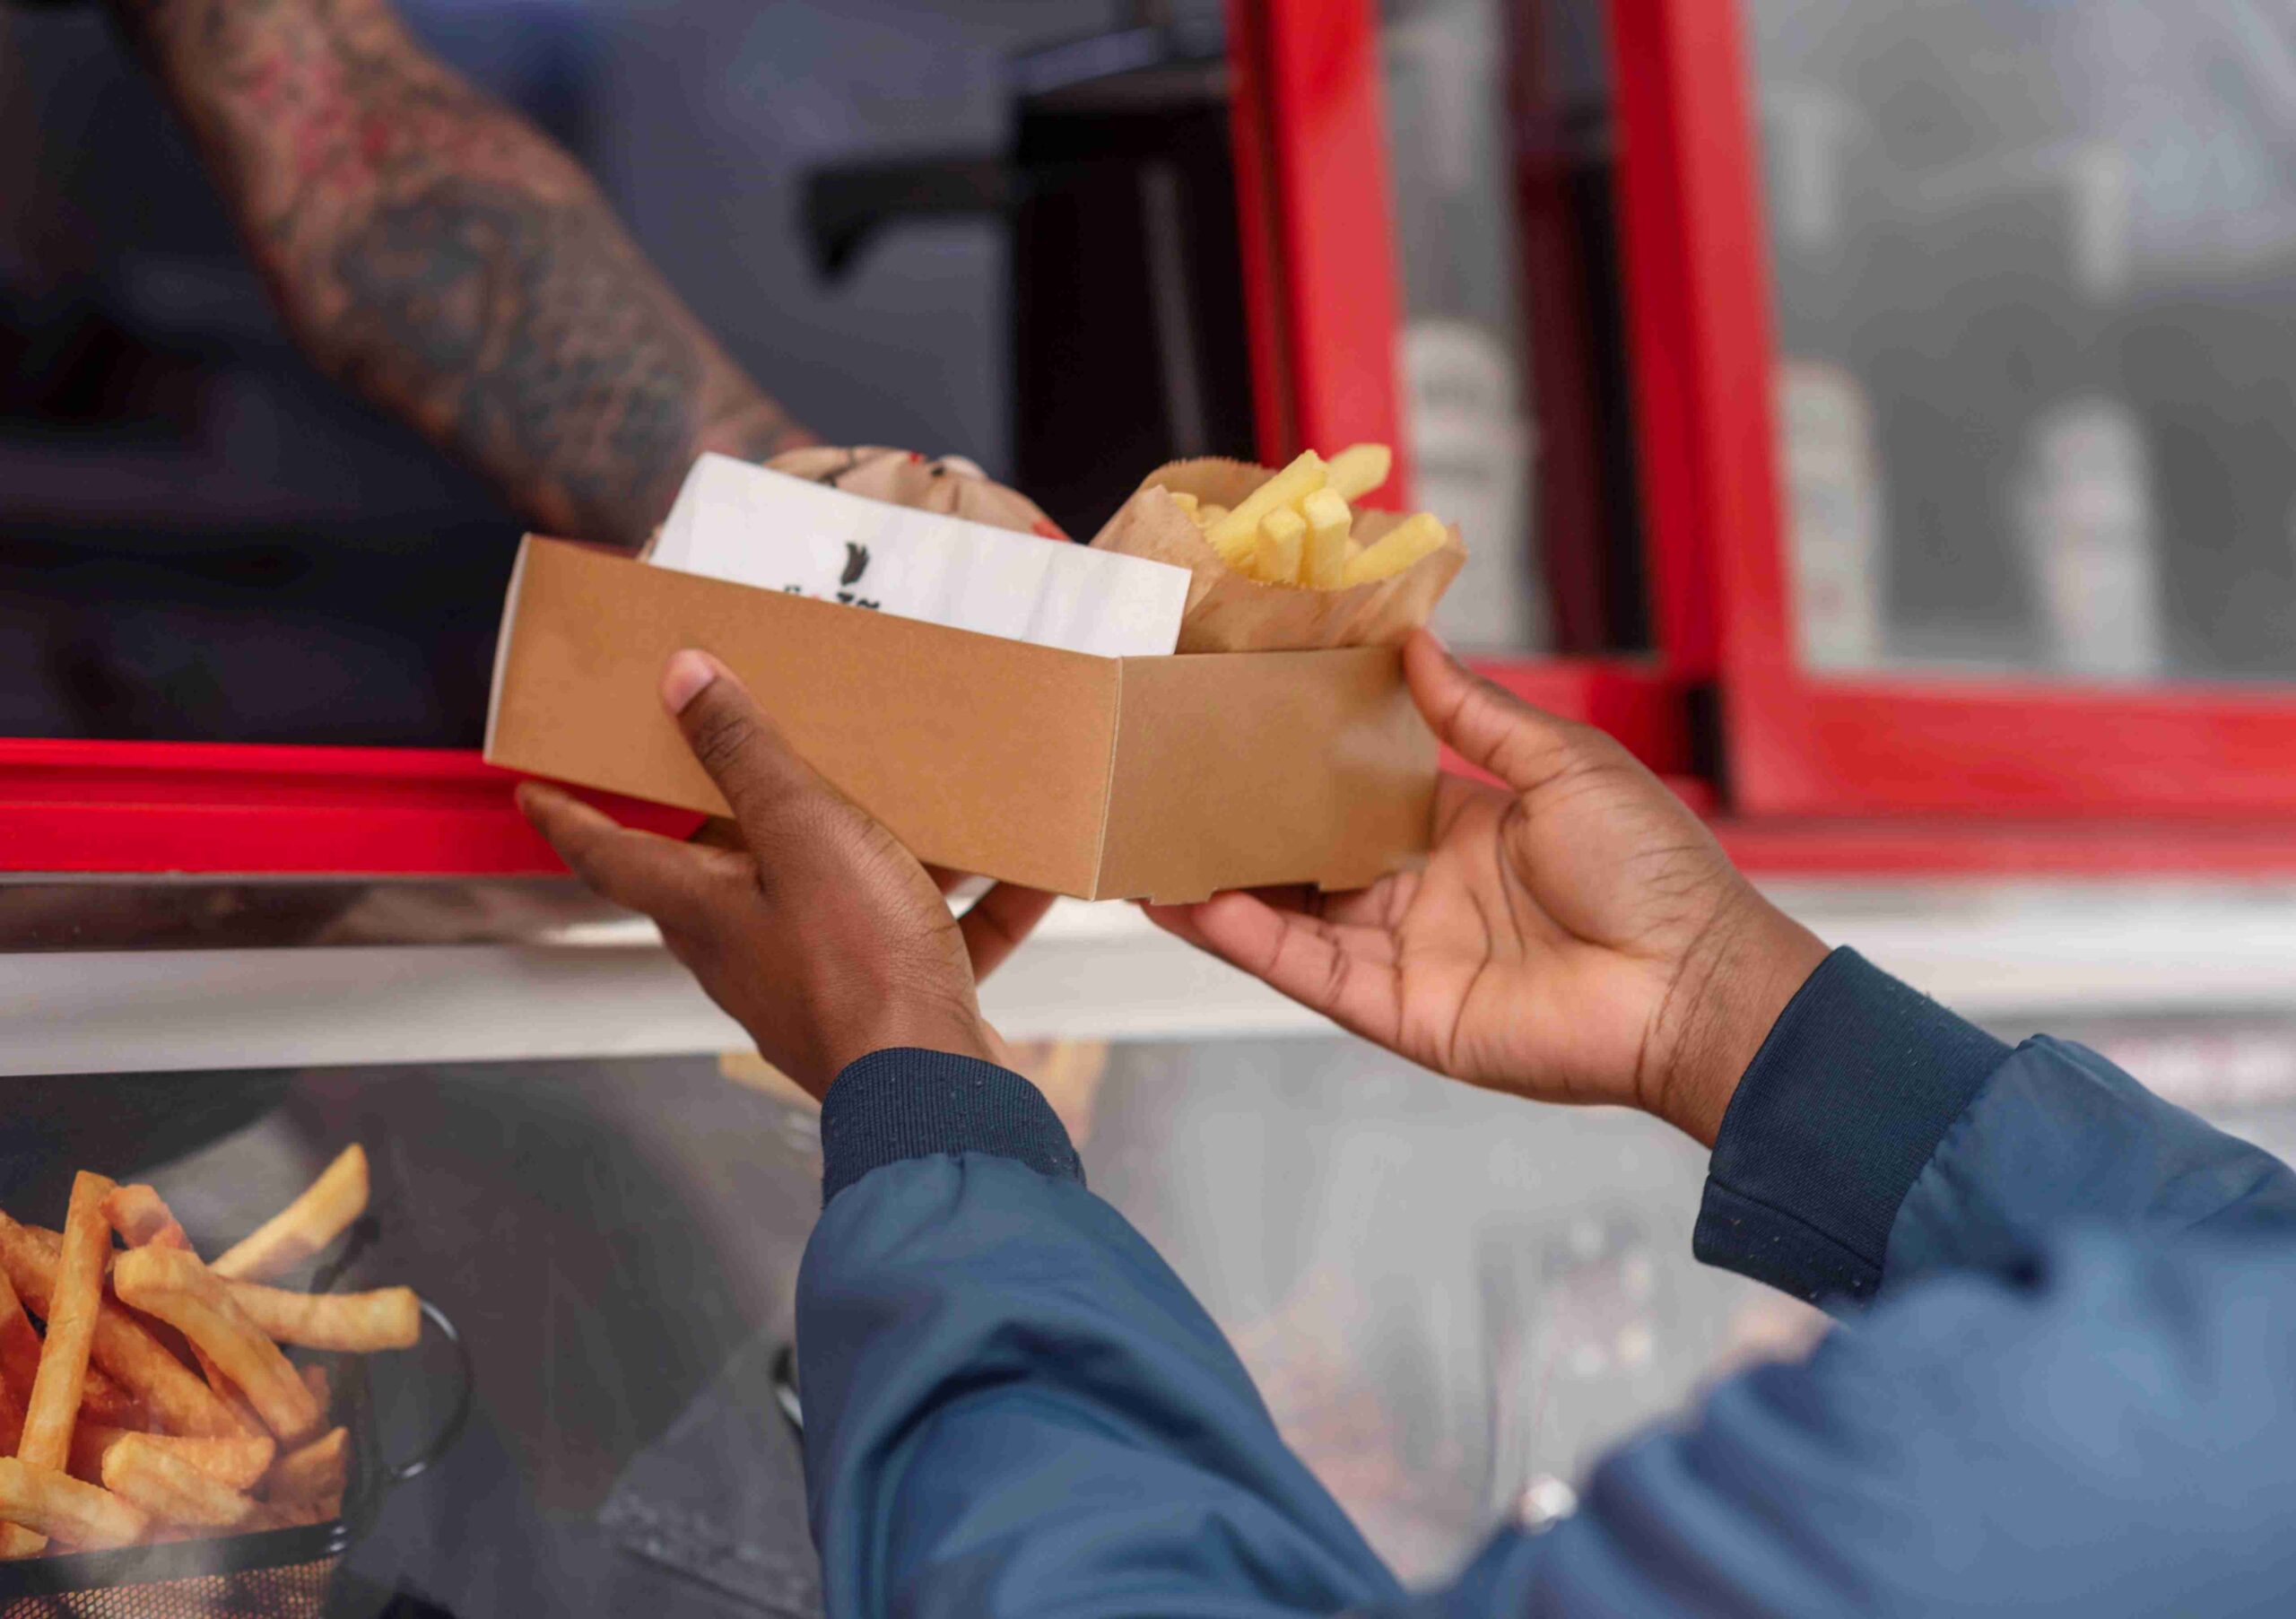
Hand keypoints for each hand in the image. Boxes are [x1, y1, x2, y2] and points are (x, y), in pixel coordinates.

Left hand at [518, 651, 1052, 1098]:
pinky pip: (926, 937)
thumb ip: (747, 756)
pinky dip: (969, 903)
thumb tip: (682, 681)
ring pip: (834, 899)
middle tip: (741, 756)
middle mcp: (750, 952)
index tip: (534, 788)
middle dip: (735, 817)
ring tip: (920, 796)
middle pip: (723, 872)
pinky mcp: (891, 1007)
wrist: (938, 1093)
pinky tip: (1027, 871)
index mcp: (706, 910)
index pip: (608, 854)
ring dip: (875, 850)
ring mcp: (822, 985)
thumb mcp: (803, 833)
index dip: (568, 815)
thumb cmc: (859, 970)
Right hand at [1146, 633, 1826, 1144]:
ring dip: (1221, 885)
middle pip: (1309, 858)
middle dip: (1240, 829)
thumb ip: (1477, 714)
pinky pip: (1309, 972)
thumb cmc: (1655, 871)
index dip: (1299, 765)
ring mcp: (1408, 956)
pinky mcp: (1401, 1013)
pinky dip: (1249, 940)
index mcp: (1465, 830)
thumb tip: (1415, 644)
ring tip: (1145, 849)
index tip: (1238, 724)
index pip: (1357, 793)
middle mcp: (1425, 893)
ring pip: (1291, 917)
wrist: (1695, 985)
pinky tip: (1194, 903)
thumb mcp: (1566, 765)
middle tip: (1165, 789)